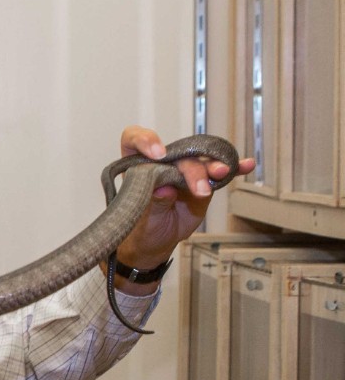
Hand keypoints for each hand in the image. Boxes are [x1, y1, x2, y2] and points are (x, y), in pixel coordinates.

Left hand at [111, 126, 255, 292]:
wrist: (156, 239)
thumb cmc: (143, 225)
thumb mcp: (144, 217)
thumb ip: (153, 202)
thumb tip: (164, 189)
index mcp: (138, 165)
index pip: (135, 140)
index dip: (145, 140)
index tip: (157, 154)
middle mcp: (161, 163)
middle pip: (178, 155)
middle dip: (191, 169)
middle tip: (200, 189)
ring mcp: (184, 171)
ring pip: (200, 162)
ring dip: (214, 165)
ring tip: (223, 172)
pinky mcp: (202, 181)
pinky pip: (218, 173)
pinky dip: (233, 169)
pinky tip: (245, 165)